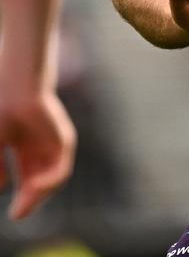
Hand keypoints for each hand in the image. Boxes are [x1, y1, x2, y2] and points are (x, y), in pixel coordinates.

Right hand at [0, 88, 75, 219]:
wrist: (16, 92)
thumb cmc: (0, 113)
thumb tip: (1, 187)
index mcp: (22, 143)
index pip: (23, 176)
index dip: (13, 190)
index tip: (7, 199)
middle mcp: (38, 145)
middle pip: (36, 180)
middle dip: (28, 200)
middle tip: (17, 215)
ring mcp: (52, 144)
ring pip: (49, 179)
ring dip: (36, 196)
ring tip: (21, 208)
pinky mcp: (63, 142)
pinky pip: (60, 171)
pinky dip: (47, 184)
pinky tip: (34, 189)